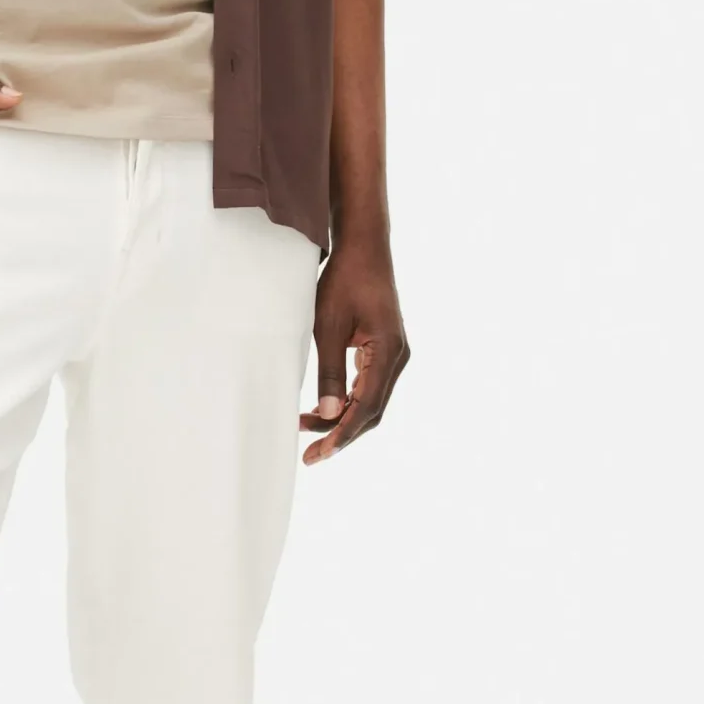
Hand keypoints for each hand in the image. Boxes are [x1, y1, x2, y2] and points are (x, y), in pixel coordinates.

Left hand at [301, 249, 408, 464]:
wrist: (364, 248)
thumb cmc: (344, 280)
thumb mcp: (328, 326)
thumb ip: (329, 371)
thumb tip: (326, 413)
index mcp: (388, 352)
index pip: (366, 406)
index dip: (342, 433)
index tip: (321, 453)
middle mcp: (397, 358)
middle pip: (371, 411)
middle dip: (340, 434)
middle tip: (311, 456)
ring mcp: (393, 355)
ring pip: (370, 401)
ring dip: (341, 418)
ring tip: (306, 428)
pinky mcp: (384, 350)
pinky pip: (369, 386)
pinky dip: (347, 401)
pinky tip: (323, 408)